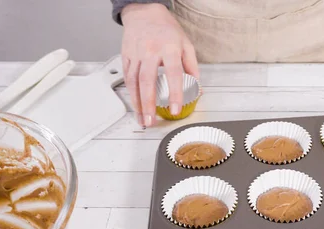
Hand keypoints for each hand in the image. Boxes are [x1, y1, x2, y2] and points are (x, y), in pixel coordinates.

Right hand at [121, 3, 198, 126]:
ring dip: (137, 103)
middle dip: (149, 103)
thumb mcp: (186, 44)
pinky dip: (131, 94)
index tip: (176, 109)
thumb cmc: (167, 30)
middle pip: (148, 80)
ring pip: (134, 82)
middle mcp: (151, 51)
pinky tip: (136, 106)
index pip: (174, 74)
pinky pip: (127, 78)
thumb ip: (192, 67)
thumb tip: (198, 88)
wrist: (145, 13)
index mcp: (169, 48)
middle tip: (151, 120)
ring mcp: (136, 54)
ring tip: (143, 119)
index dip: (175, 93)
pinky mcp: (126, 56)